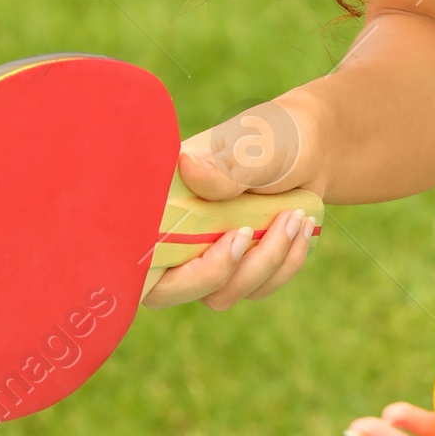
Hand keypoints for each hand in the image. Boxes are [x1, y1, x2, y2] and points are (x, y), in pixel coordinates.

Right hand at [146, 93, 321, 311]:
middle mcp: (172, 235)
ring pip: (218, 296)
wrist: (311, 149)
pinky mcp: (237, 272)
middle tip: (249, 232)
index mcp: (160, 199)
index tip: (193, 244)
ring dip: (264, 263)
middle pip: (163, 292)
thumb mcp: (254, 146)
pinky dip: (285, 265)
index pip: (123, 247)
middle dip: (216, 272)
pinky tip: (303, 228)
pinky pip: (254, 291)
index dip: (136, 268)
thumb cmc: (273, 139)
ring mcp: (203, 258)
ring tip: (295, 216)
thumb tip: (186, 168)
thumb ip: (225, 165)